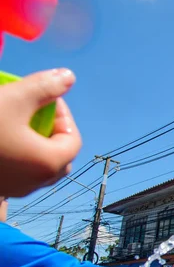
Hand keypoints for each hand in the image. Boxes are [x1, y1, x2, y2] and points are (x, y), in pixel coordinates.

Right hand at [0, 69, 81, 196]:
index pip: (73, 138)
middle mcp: (36, 182)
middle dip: (51, 132)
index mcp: (49, 163)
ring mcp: (15, 189)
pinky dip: (18, 156)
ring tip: (16, 122)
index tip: (44, 97)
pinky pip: (18, 173)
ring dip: (35, 144)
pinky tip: (1, 137)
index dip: (63, 114)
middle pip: (60, 156)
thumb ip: (45, 87)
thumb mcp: (14, 98)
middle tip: (33, 111)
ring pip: (39, 167)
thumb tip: (69, 77)